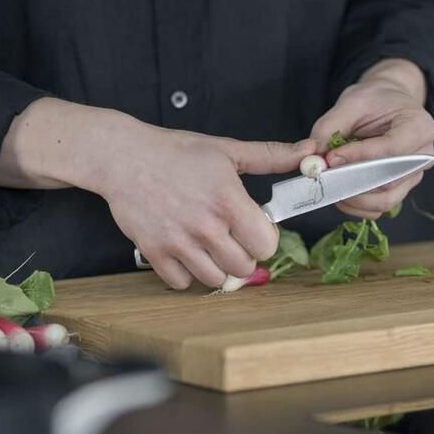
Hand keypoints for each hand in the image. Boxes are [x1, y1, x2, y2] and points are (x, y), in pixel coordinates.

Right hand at [98, 123, 315, 289]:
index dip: (264, 237)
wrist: (123, 157)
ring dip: (217, 267)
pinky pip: (182, 283)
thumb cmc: (177, 152)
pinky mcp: (154, 252)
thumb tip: (310, 151)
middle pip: (243, 268)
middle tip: (231, 237)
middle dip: (243, 254)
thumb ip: (271, 156)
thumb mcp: (227, 150)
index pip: (266, 244)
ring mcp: (178, 243)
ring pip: (216, 280)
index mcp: (228, 201)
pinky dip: (187, 273)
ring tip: (210, 245)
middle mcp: (206, 226)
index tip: (253, 226)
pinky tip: (186, 252)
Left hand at [310, 59, 433, 218]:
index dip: (359, 156)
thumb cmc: (375, 100)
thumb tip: (315, 158)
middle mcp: (423, 157)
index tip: (331, 158)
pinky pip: (379, 208)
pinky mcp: (400, 190)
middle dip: (352, 181)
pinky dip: (356, 206)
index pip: (391, 148)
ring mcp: (413, 177)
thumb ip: (330, 126)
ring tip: (329, 183)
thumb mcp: (351, 102)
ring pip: (384, 200)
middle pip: (388, 180)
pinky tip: (338, 194)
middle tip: (324, 175)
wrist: (389, 106)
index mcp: (420, 126)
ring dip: (352, 197)